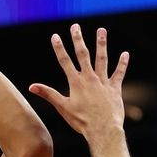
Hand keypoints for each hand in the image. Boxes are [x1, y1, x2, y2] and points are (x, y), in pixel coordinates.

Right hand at [29, 25, 129, 140]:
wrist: (103, 130)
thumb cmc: (82, 121)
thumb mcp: (62, 108)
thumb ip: (48, 94)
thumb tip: (31, 87)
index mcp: (76, 82)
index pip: (65, 61)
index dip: (59, 48)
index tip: (55, 36)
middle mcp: (90, 78)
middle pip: (83, 55)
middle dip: (78, 40)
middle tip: (75, 26)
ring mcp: (103, 82)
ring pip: (102, 59)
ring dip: (101, 44)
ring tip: (101, 30)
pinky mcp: (115, 89)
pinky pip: (119, 73)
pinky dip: (122, 64)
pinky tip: (125, 54)